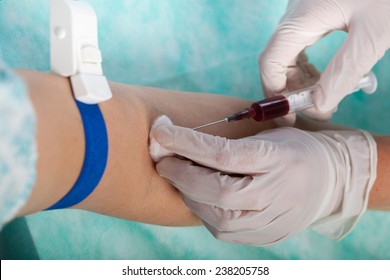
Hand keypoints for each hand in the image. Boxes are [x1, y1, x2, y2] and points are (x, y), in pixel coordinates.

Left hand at [149, 116, 376, 244]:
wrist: (327, 181)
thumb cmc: (292, 150)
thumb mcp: (267, 135)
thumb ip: (228, 143)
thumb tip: (177, 143)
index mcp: (278, 159)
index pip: (223, 154)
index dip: (186, 143)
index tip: (161, 130)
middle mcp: (276, 194)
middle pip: (215, 192)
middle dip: (180, 174)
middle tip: (162, 158)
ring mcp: (271, 222)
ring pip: (214, 216)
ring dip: (187, 194)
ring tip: (177, 175)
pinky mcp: (263, 237)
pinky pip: (221, 229)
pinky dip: (202, 210)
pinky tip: (197, 194)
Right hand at [259, 0, 389, 123]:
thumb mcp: (373, 35)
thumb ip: (343, 72)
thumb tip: (319, 106)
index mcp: (301, 19)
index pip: (270, 64)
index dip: (275, 94)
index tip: (291, 117)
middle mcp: (294, 15)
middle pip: (276, 60)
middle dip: (290, 89)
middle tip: (315, 109)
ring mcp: (303, 11)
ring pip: (287, 54)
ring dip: (300, 79)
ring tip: (323, 95)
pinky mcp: (314, 11)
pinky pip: (300, 44)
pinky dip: (307, 66)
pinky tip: (324, 75)